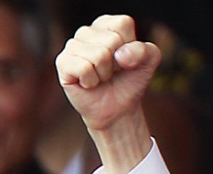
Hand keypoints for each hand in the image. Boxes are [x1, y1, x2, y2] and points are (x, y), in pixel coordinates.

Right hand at [56, 15, 159, 173]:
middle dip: (117, 63)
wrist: (118, 112)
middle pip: (108, 40)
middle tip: (113, 76)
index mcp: (108, 26)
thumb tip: (122, 55)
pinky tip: (89, 84)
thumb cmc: (131, 85)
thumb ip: (146, 51)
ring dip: (104, 73)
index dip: (130, 47)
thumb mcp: (149, 64)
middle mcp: (88, 33)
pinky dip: (90, 78)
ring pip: (95, 54)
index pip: (121, 23)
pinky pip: (79, 64)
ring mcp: (73, 48)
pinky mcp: (63, 66)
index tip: (127, 62)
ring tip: (101, 81)